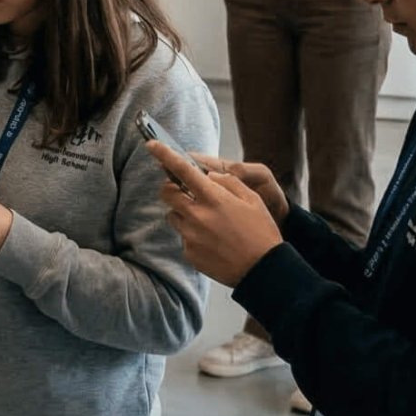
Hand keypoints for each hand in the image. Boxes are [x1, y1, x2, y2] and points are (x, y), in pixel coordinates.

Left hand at [147, 141, 285, 287]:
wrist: (264, 270)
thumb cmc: (261, 232)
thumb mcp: (252, 200)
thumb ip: (228, 183)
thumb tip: (209, 177)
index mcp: (214, 198)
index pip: (183, 170)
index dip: (165, 155)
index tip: (152, 144)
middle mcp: (197, 216)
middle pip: (166, 193)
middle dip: (172, 189)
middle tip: (186, 193)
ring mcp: (190, 236)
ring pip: (173, 216)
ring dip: (184, 214)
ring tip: (209, 224)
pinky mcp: (189, 253)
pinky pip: (183, 238)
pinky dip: (193, 236)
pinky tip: (213, 242)